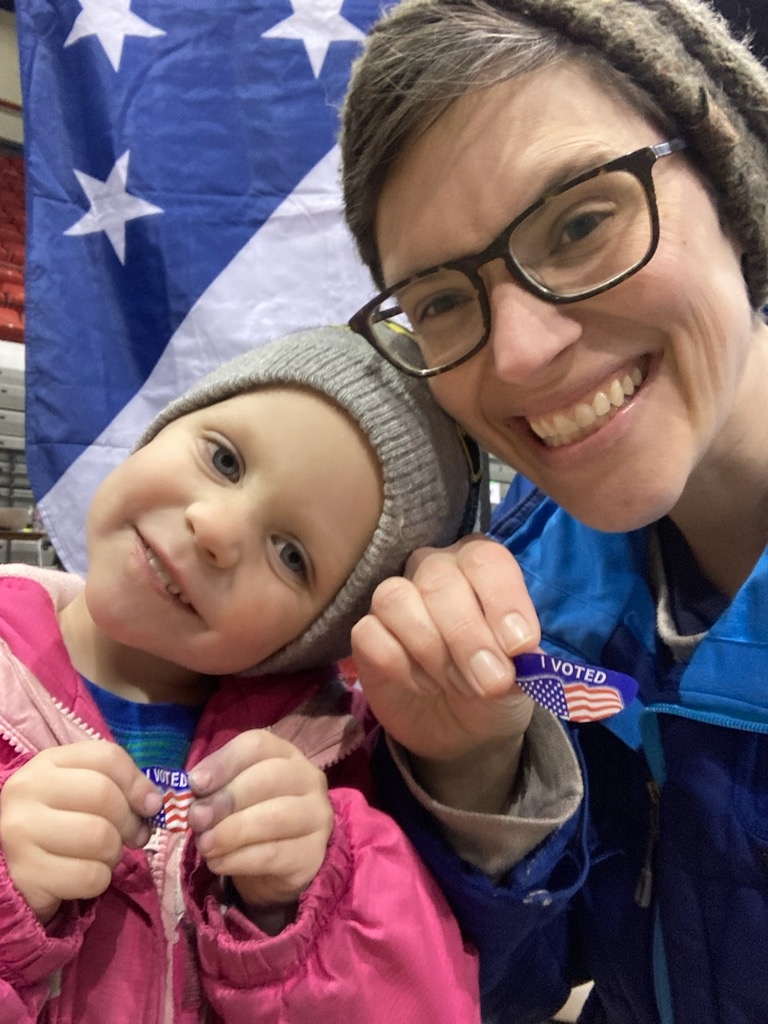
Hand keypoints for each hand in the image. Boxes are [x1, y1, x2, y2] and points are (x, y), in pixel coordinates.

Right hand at [0, 741, 162, 923]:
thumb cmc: (57, 825)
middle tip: (132, 837)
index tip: (150, 805)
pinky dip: (98, 881)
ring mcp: (20, 832)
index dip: (138, 782)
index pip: (107, 757)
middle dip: (130, 822)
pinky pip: (90, 877)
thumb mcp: (80, 793)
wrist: (10, 869)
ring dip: (114, 854)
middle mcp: (26, 790)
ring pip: (100, 838)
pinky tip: (82, 876)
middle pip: (105, 796)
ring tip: (101, 857)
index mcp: (46, 763)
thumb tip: (154, 803)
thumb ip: (118, 786)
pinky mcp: (25, 874)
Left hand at [187, 731, 333, 912]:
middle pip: (267, 778)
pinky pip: (274, 854)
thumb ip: (214, 790)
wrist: (275, 867)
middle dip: (226, 799)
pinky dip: (239, 860)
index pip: (257, 745)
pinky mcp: (313, 852)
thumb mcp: (231, 797)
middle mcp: (307, 778)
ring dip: (231, 832)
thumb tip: (192, 795)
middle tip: (196, 819)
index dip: (224, 762)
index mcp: (284, 754)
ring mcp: (316, 815)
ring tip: (204, 845)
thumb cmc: (249, 818)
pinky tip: (218, 862)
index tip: (195, 783)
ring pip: (274, 818)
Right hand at [351, 535, 539, 810]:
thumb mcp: (522, 676)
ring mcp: (396, 598)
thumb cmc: (497, 681)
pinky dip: (401, 666)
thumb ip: (523, 661)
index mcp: (479, 565)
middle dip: (467, 637)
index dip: (502, 600)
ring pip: (395, 599)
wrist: (465, 726)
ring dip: (432, 651)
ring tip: (458, 686)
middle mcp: (434, 568)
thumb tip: (517, 655)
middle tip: (490, 682)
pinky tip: (425, 687)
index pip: (485, 559)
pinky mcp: (367, 632)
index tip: (519, 646)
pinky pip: (370, 634)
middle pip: (438, 580)